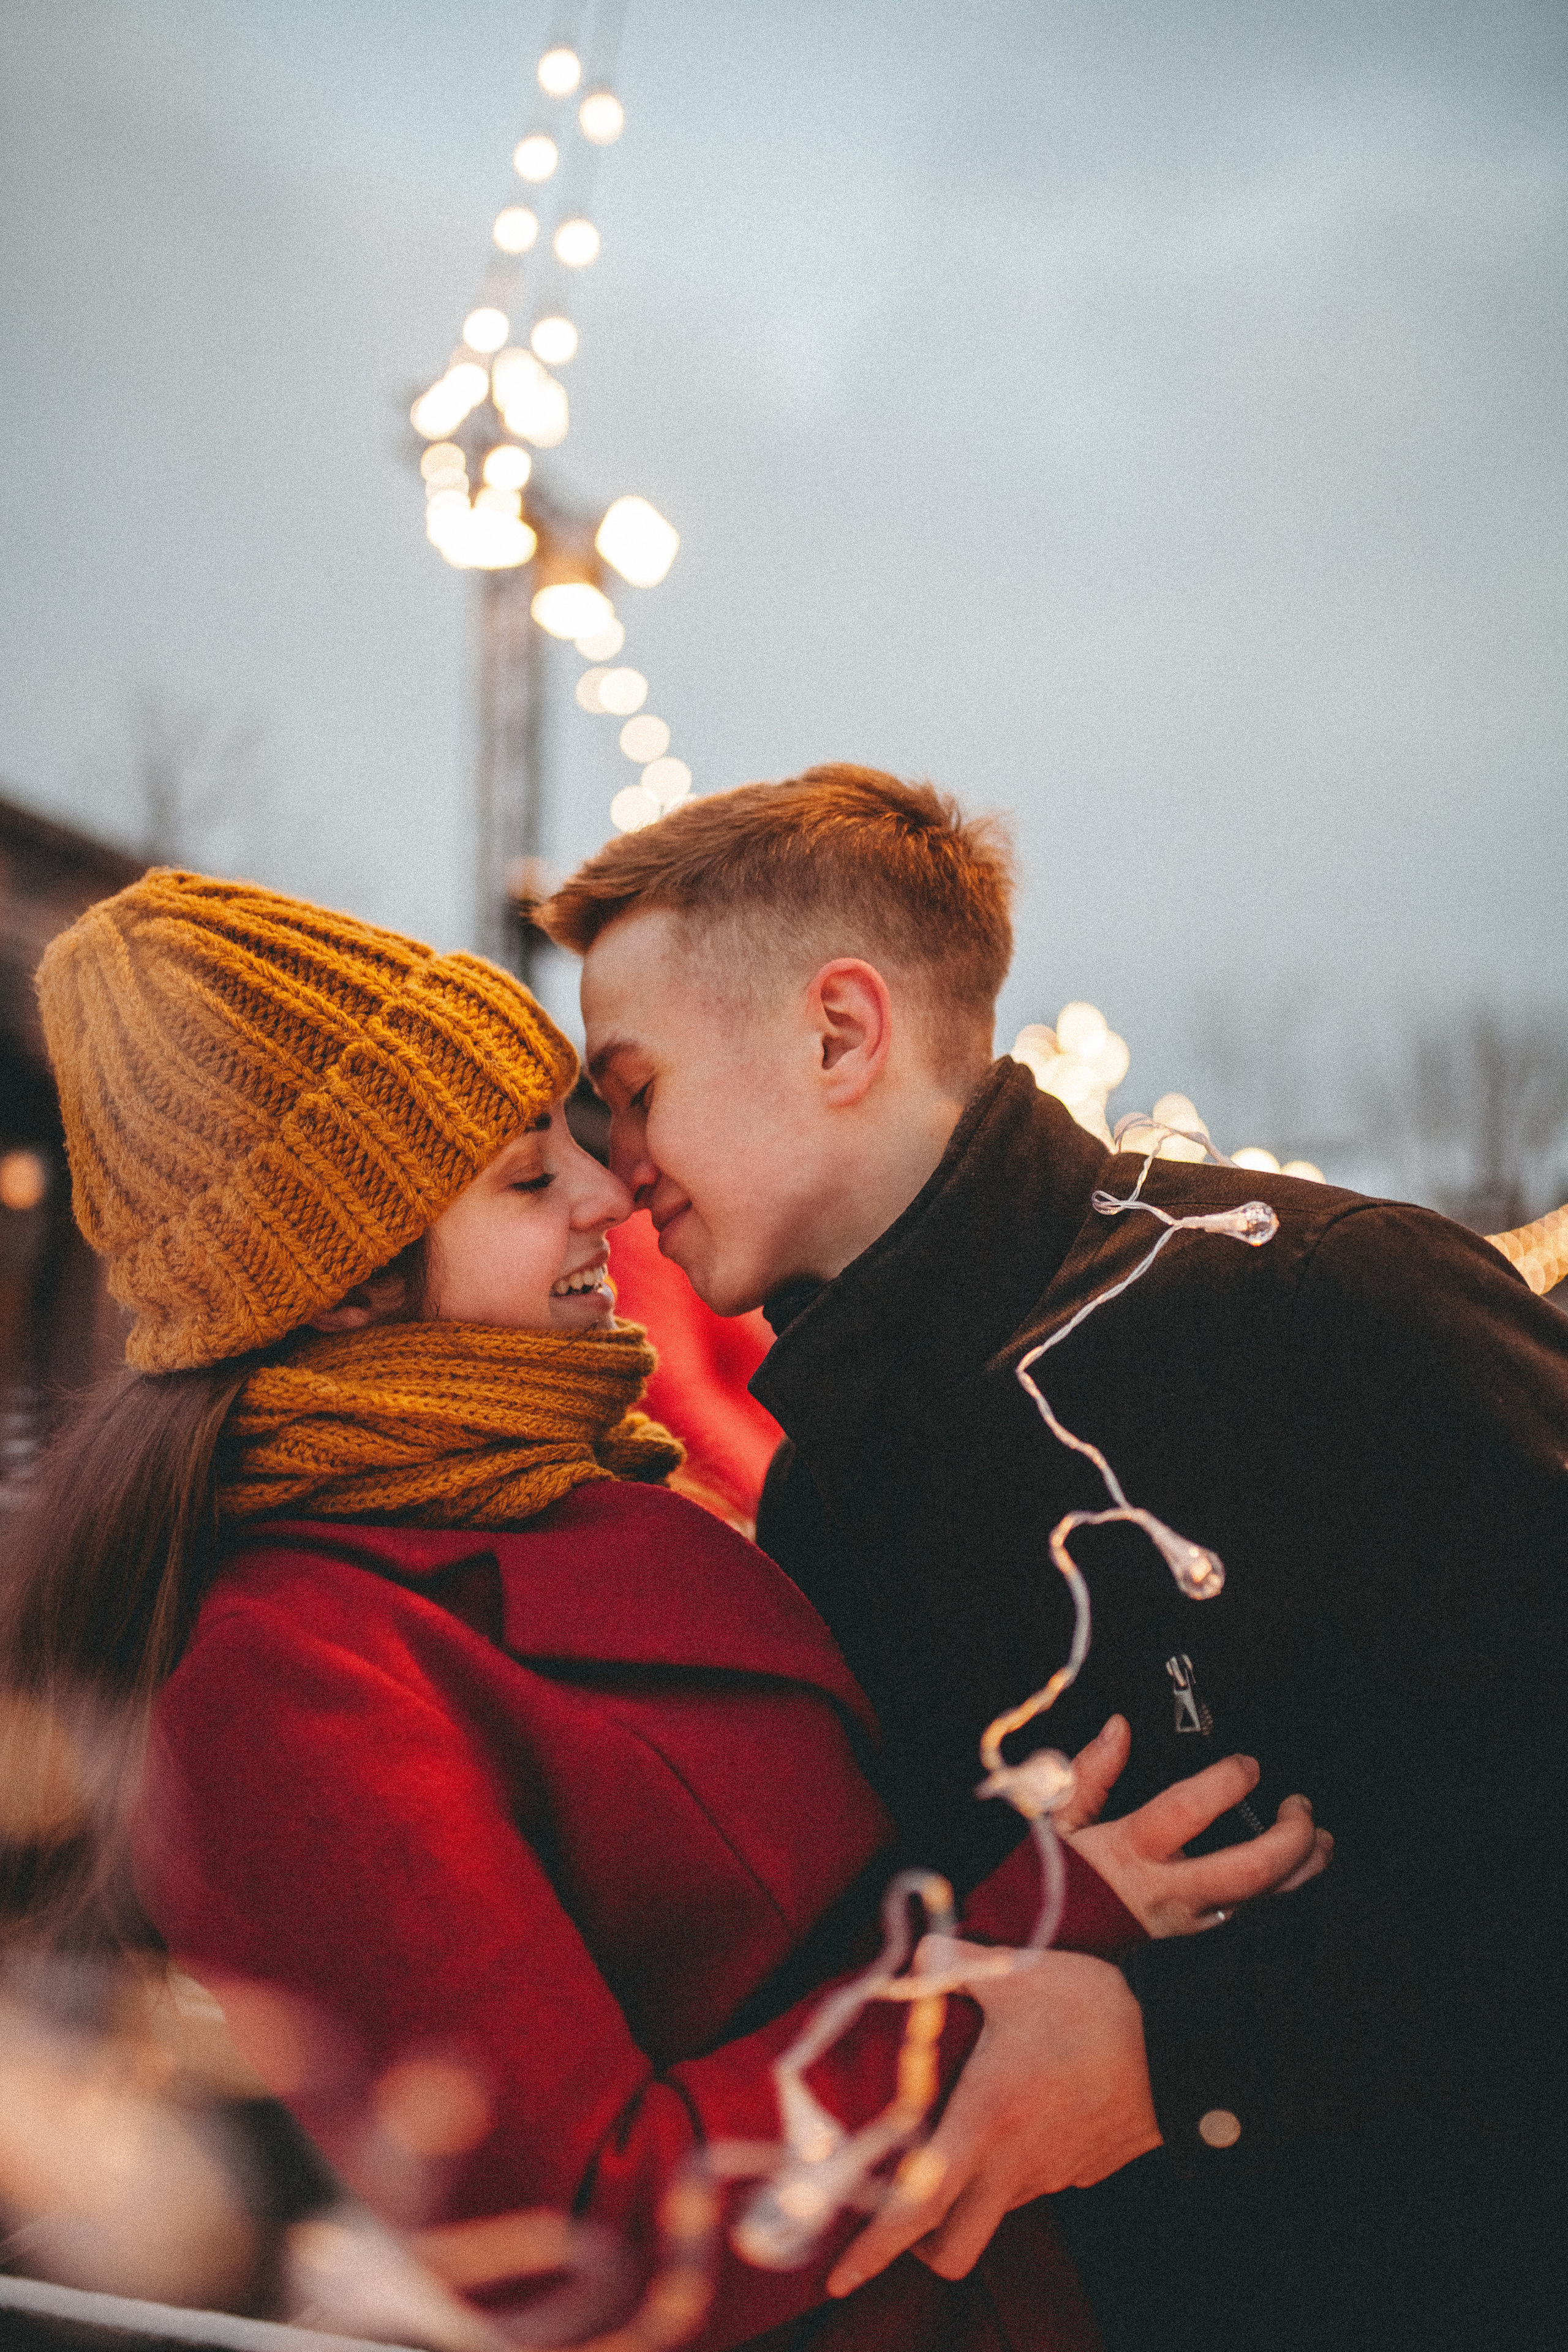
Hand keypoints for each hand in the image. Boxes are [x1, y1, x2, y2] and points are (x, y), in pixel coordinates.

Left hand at [826, 1942, 1158, 2295]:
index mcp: (984, 2125)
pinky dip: (1014, 2164)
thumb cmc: (1091, 2011)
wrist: (1181, 2041)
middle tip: (902, 2204)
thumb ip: (951, 1964)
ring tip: (966, 2130)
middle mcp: (1014, 2167)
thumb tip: (915, 1957)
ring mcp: (1053, 2174)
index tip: (837, 2280)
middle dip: (919, 2244)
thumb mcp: (1014, 1975)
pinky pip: (1034, 2182)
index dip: (874, 2249)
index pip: (916, 2209)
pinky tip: (1023, 2110)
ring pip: (994, 2210)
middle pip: (954, 2246)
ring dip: (969, 2191)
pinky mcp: (1083, 2167)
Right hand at [1057, 1715, 1332, 1935]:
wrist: (1058, 1939)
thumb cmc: (1061, 1873)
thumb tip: (1119, 1729)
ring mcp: (1190, 1915)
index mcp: (1132, 1852)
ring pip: (1262, 1898)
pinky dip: (1283, 1884)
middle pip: (1247, 1872)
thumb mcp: (1060, 1817)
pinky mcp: (1200, 1928)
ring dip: (1302, 1868)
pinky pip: (1253, 1909)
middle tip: (1300, 1806)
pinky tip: (1297, 1863)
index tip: (1247, 1764)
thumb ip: (1090, 1772)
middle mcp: (1169, 1889)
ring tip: (1321, 1838)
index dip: (1224, 1785)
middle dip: (1288, 1839)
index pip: (1187, 1814)